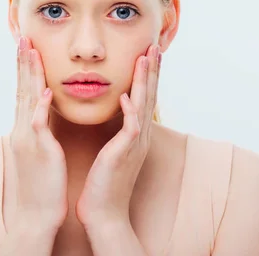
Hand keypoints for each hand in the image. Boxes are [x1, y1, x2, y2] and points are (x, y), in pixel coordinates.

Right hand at [8, 36, 67, 231]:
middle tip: (23, 37)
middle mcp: (23, 129)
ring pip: (28, 100)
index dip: (26, 69)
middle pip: (23, 89)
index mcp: (25, 129)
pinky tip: (44, 90)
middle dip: (24, 62)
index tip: (27, 47)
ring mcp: (28, 140)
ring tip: (30, 51)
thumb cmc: (41, 185)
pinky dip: (40, 108)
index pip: (25, 92)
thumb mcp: (38, 152)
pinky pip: (39, 126)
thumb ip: (38, 130)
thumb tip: (41, 113)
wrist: (34, 215)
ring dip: (29, 75)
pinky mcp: (39, 152)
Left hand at [75, 44, 161, 230]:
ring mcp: (135, 144)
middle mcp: (139, 135)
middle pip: (148, 95)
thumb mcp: (113, 150)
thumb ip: (119, 131)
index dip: (145, 75)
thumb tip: (119, 112)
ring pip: (143, 105)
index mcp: (135, 134)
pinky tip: (126, 95)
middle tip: (154, 46)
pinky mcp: (124, 153)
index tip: (146, 53)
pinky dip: (130, 110)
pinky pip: (130, 128)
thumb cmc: (104, 182)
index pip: (142, 97)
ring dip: (145, 80)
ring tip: (146, 58)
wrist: (104, 212)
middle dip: (152, 70)